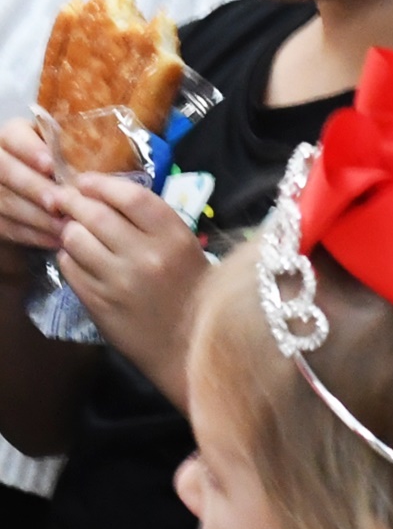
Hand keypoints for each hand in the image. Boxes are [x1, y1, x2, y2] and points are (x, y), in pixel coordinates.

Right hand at [0, 118, 65, 249]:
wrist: (40, 201)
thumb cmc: (61, 176)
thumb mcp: (66, 160)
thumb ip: (72, 160)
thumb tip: (89, 176)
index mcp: (14, 137)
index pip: (15, 136)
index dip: (31, 150)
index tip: (51, 165)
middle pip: (5, 169)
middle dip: (34, 187)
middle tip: (58, 204)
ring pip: (5, 200)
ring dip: (38, 217)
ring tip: (65, 227)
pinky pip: (7, 226)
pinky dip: (34, 235)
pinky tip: (56, 240)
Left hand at [53, 173, 212, 408]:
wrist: (191, 345)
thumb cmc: (189, 291)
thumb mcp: (183, 248)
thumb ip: (148, 221)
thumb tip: (99, 194)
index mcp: (174, 238)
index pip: (129, 196)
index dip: (100, 184)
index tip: (86, 182)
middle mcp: (148, 257)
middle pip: (94, 213)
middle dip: (73, 202)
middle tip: (65, 201)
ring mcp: (121, 282)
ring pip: (75, 239)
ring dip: (71, 232)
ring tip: (77, 236)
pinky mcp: (101, 304)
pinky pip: (70, 268)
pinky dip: (70, 260)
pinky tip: (81, 262)